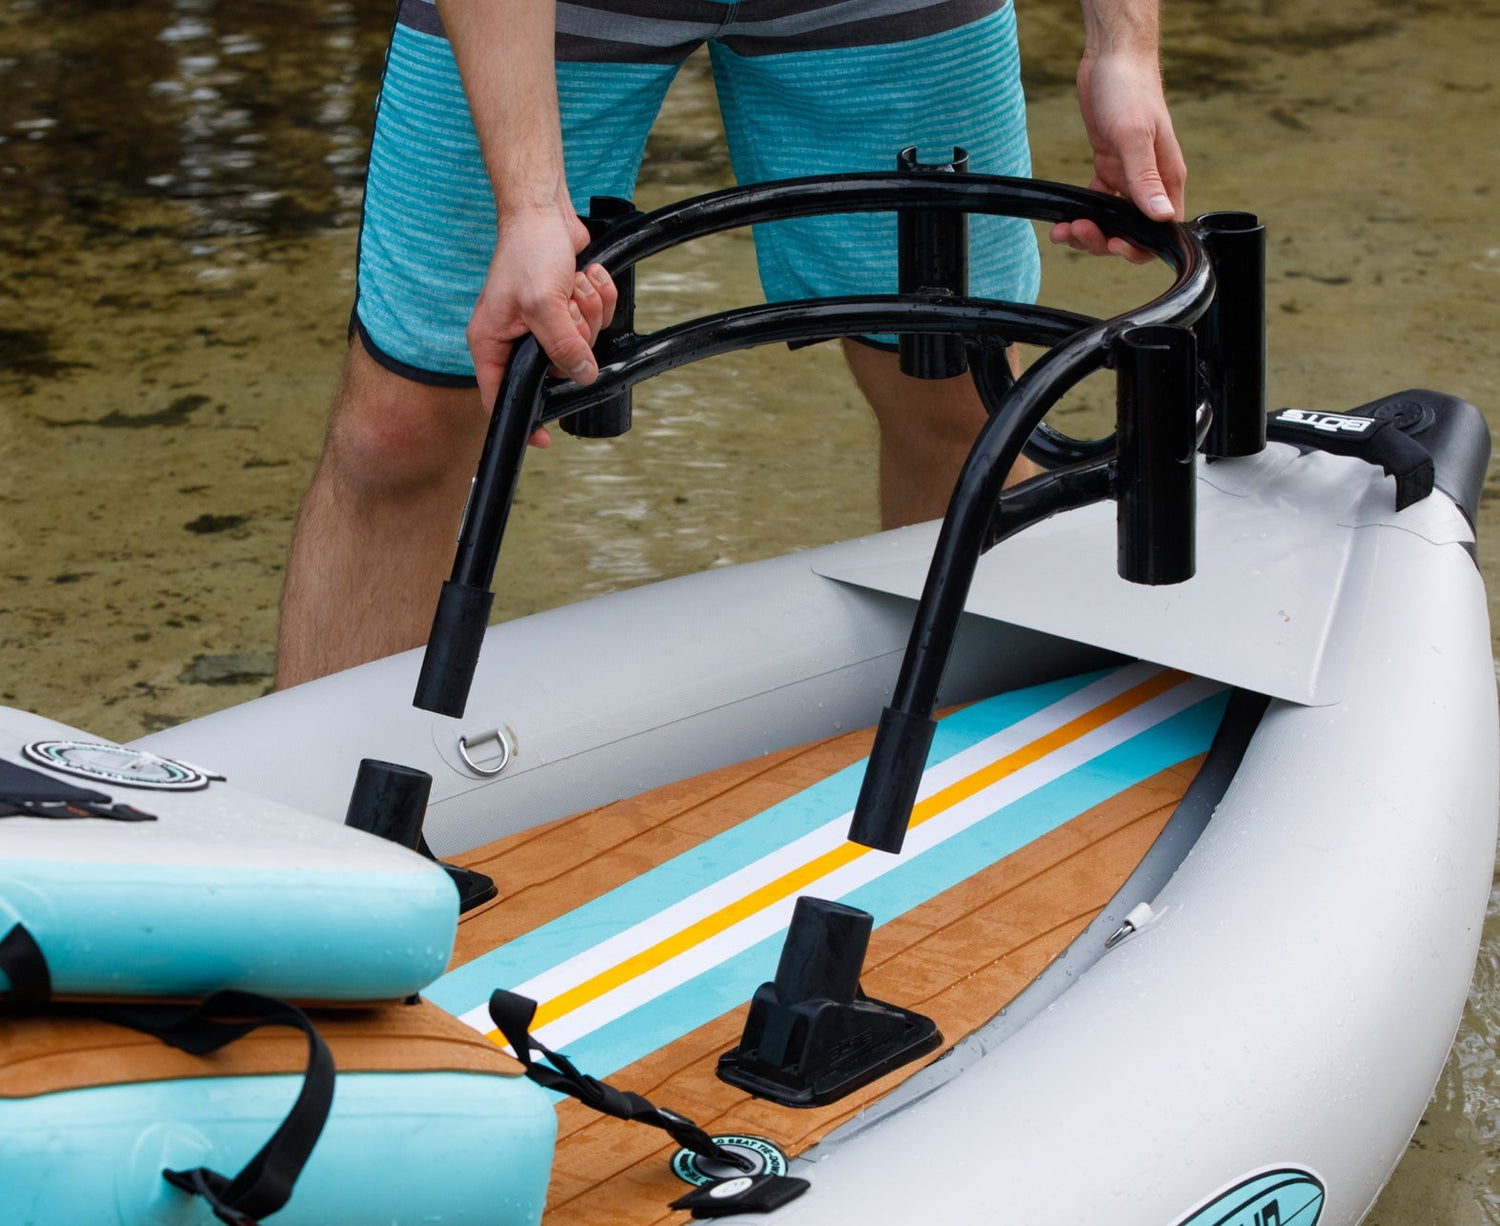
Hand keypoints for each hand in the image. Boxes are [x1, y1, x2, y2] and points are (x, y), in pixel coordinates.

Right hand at [464, 205, 618, 443]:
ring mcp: (542, 325)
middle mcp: (514, 339)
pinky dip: (597, 299)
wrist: (544, 213)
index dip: (524, 419)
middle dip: (575, 337)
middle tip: (568, 308)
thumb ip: (563, 345)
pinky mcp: (565, 310)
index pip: (501, 396)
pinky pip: (593, 322)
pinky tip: (587, 278)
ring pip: (581, 346)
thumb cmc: (527, 251)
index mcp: (491, 343)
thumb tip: (582, 376)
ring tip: (575, 285)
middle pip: (556, 370)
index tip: (545, 440)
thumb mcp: (543, 304)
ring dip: (590, 312)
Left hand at [1050, 46, 1186, 263]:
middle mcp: (1150, 182)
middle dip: (1104, 240)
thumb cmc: (1129, 90)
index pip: (1161, 231)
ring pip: (1111, 220)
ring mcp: (1128, 176)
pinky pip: (1098, 201)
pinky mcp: (1109, 166)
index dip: (1138, 246)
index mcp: (1167, 178)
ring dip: (1088, 230)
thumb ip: (1146, 178)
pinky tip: (1066, 213)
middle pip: (1131, 232)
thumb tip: (1163, 216)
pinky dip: (1082, 211)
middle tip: (1077, 230)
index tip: (1113, 243)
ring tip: (1063, 230)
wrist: (1112, 58)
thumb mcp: (1135, 135)